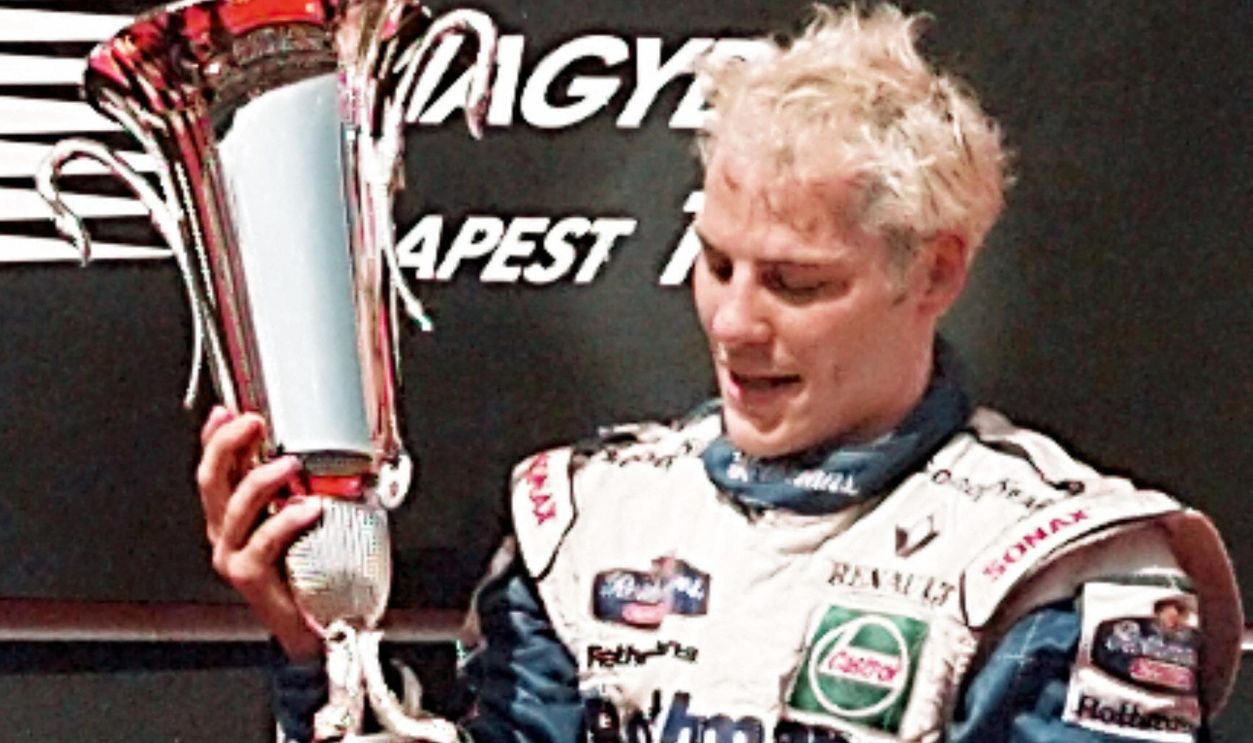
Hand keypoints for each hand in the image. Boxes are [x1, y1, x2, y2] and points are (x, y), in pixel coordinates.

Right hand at [197, 405, 323, 661]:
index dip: (215, 437)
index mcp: (235, 515)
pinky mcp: (249, 576)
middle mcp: (226, 532)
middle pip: (211, 480)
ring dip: (261, 478)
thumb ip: (307, 488)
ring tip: (289, 464)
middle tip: (253, 422)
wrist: (317, 629)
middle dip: (228, 444)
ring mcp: (234, 555)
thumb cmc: (314, 571)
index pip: (215, 468)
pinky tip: (307, 508)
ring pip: (234, 506)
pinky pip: (263, 541)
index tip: (228, 410)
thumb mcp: (307, 519)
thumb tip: (328, 454)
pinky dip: (286, 520)